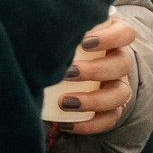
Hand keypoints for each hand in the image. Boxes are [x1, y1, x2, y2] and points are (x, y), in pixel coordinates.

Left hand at [53, 15, 136, 135]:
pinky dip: (89, 124)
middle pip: (122, 64)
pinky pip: (109, 119)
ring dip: (93, 100)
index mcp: (111, 39)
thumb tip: (27, 28)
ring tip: (64, 102)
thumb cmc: (58, 45)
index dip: (111, 37)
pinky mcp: (113, 108)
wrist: (64, 68)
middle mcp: (119, 61)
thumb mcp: (59, 35)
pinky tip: (65, 123)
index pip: (125, 33)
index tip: (85, 42)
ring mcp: (119, 85)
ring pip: (120, 95)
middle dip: (95, 70)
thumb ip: (52, 28)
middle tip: (68, 72)